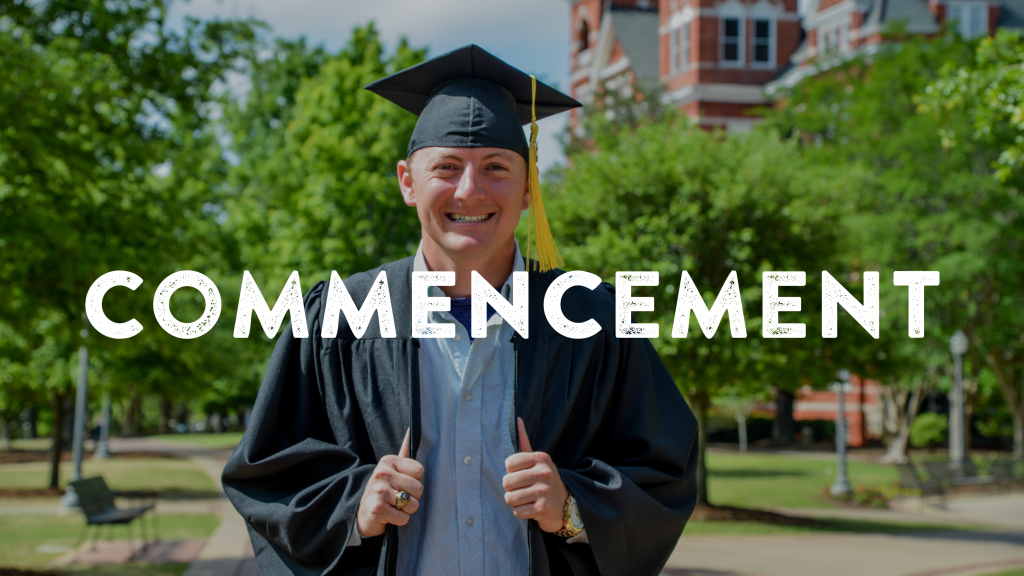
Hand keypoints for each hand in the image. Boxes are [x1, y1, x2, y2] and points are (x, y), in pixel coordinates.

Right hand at [356, 429, 424, 537]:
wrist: (363, 513)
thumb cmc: (383, 490)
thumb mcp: (391, 469)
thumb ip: (403, 452)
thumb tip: (411, 429)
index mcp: (388, 461)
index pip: (420, 471)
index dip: (416, 481)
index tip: (404, 484)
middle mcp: (382, 473)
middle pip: (419, 489)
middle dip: (413, 498)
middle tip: (399, 498)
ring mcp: (379, 490)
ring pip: (413, 504)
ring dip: (407, 511)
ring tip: (395, 506)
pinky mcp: (377, 508)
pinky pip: (404, 518)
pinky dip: (400, 520)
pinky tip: (390, 516)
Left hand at [502, 417, 567, 532]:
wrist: (566, 506)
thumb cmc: (545, 480)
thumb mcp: (538, 460)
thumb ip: (524, 441)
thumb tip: (517, 419)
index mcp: (541, 458)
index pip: (508, 464)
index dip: (511, 473)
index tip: (523, 476)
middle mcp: (544, 472)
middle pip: (506, 482)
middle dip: (512, 489)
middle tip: (525, 490)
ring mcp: (544, 491)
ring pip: (510, 498)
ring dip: (516, 502)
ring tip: (528, 499)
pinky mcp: (543, 508)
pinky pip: (517, 511)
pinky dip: (521, 512)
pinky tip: (532, 508)